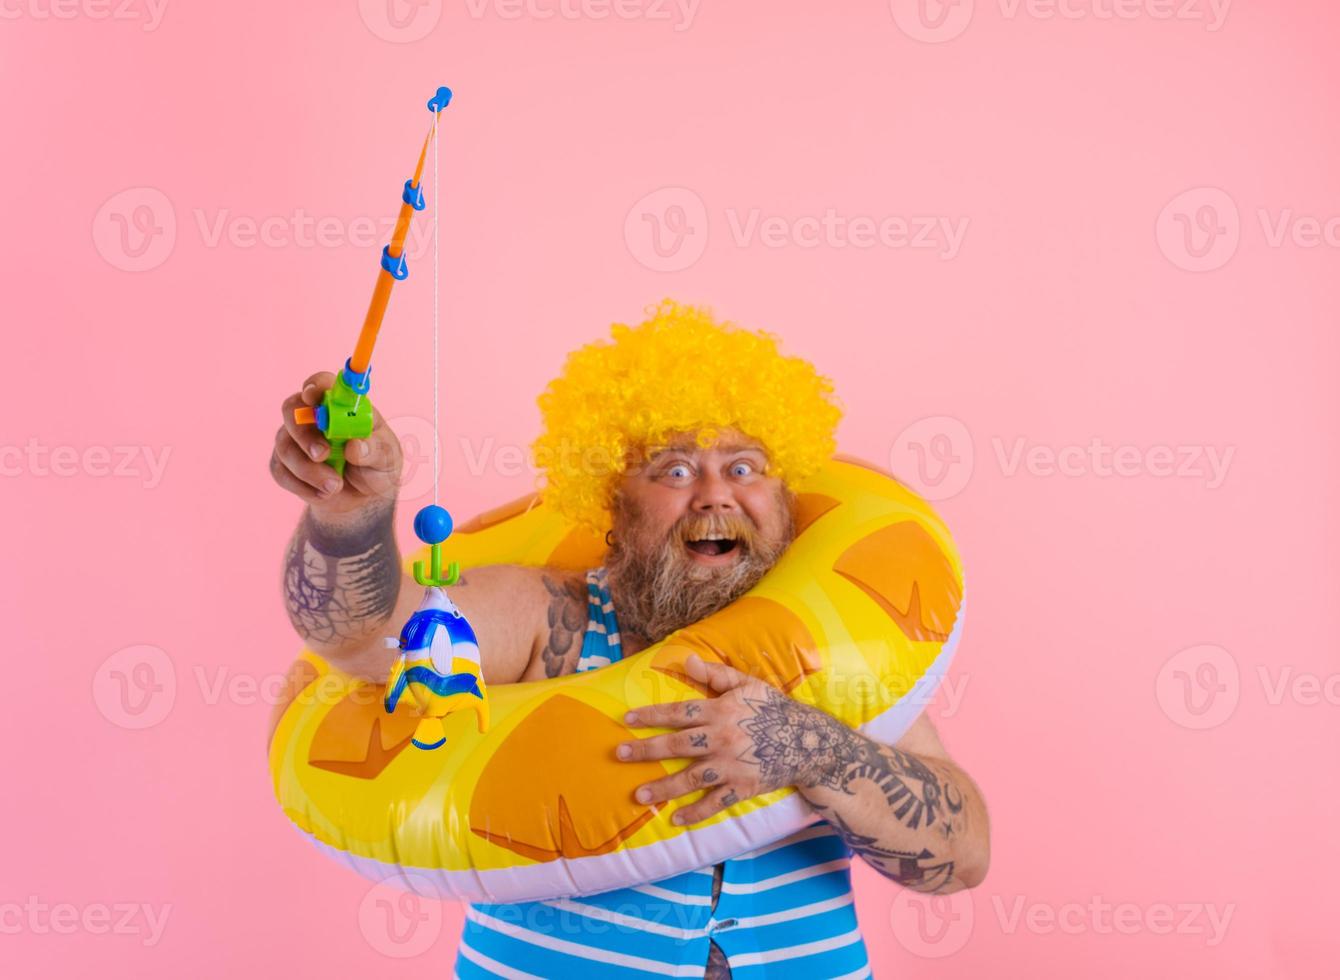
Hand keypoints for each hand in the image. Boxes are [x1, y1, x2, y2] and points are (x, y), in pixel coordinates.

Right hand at [270, 371, 403, 517]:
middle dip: (303, 432)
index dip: (315, 385)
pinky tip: (324, 493)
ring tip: (335, 486)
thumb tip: (355, 446)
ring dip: (309, 470)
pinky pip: (281, 471)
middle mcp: (313, 417)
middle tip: (322, 454)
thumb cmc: (377, 467)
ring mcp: (295, 440)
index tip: (313, 395)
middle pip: (292, 409)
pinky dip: (303, 486)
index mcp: (341, 406)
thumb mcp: (387, 458)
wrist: (363, 499)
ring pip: (285, 446)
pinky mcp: (284, 464)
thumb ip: (375, 449)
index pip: (322, 383)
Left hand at [616, 653, 844, 825]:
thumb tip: (685, 658)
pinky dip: (695, 813)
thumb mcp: (747, 684)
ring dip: (663, 787)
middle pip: (676, 746)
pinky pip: (714, 803)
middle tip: (620, 754)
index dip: (651, 715)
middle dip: (645, 750)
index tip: (626, 719)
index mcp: (720, 712)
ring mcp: (730, 767)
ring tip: (639, 795)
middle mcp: (721, 739)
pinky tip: (676, 818)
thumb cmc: (774, 709)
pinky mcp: (742, 788)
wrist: (808, 742)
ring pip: (690, 778)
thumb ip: (715, 674)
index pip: (677, 713)